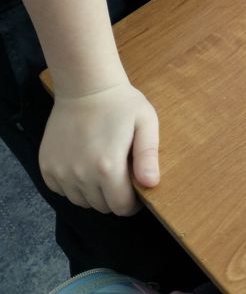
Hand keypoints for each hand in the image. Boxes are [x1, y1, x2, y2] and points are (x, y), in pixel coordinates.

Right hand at [39, 82, 159, 215]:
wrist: (85, 86)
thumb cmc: (121, 104)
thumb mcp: (146, 123)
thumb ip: (148, 156)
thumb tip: (150, 185)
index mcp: (107, 168)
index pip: (121, 207)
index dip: (132, 202)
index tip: (135, 188)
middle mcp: (80, 175)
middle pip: (101, 206)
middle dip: (114, 196)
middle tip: (119, 172)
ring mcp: (60, 172)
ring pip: (81, 201)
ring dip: (94, 193)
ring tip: (102, 168)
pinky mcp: (46, 167)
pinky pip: (62, 191)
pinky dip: (74, 185)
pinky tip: (83, 164)